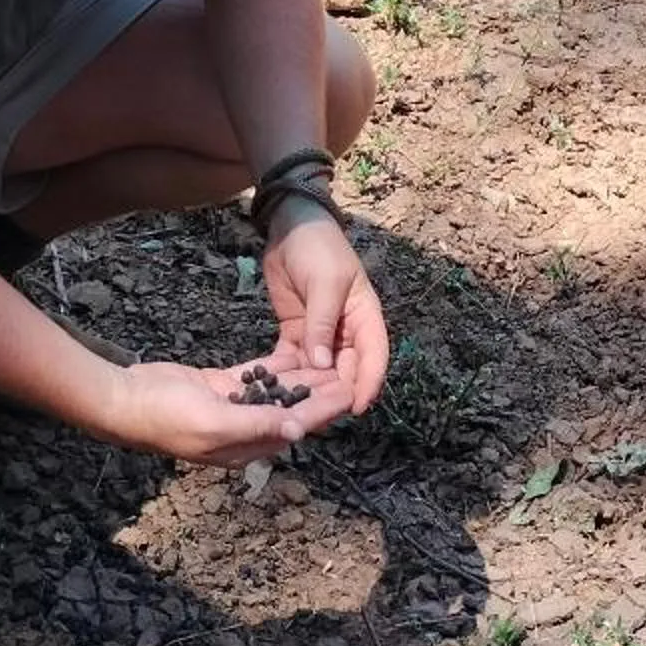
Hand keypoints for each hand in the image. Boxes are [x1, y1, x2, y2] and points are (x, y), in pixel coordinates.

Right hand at [99, 357, 353, 466]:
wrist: (125, 399)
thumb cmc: (166, 415)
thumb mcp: (214, 422)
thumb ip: (256, 425)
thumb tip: (297, 432)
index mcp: (244, 446)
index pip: (294, 426)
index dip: (323, 410)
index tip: (349, 394)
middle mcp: (242, 430)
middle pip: (290, 409)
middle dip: (320, 393)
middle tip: (348, 371)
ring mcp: (230, 408)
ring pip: (275, 392)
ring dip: (302, 378)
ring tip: (329, 360)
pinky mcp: (218, 387)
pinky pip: (254, 377)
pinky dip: (274, 368)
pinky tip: (295, 353)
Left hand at [260, 203, 390, 413]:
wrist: (291, 228)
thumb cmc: (319, 249)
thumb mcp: (325, 283)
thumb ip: (322, 324)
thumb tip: (321, 365)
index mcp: (364, 317)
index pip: (374, 356)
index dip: (368, 383)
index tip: (358, 407)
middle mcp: (346, 332)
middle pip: (344, 370)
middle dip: (332, 394)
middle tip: (316, 417)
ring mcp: (321, 335)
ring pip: (318, 371)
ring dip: (307, 389)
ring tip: (291, 410)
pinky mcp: (297, 333)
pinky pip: (294, 360)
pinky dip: (285, 373)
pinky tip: (271, 389)